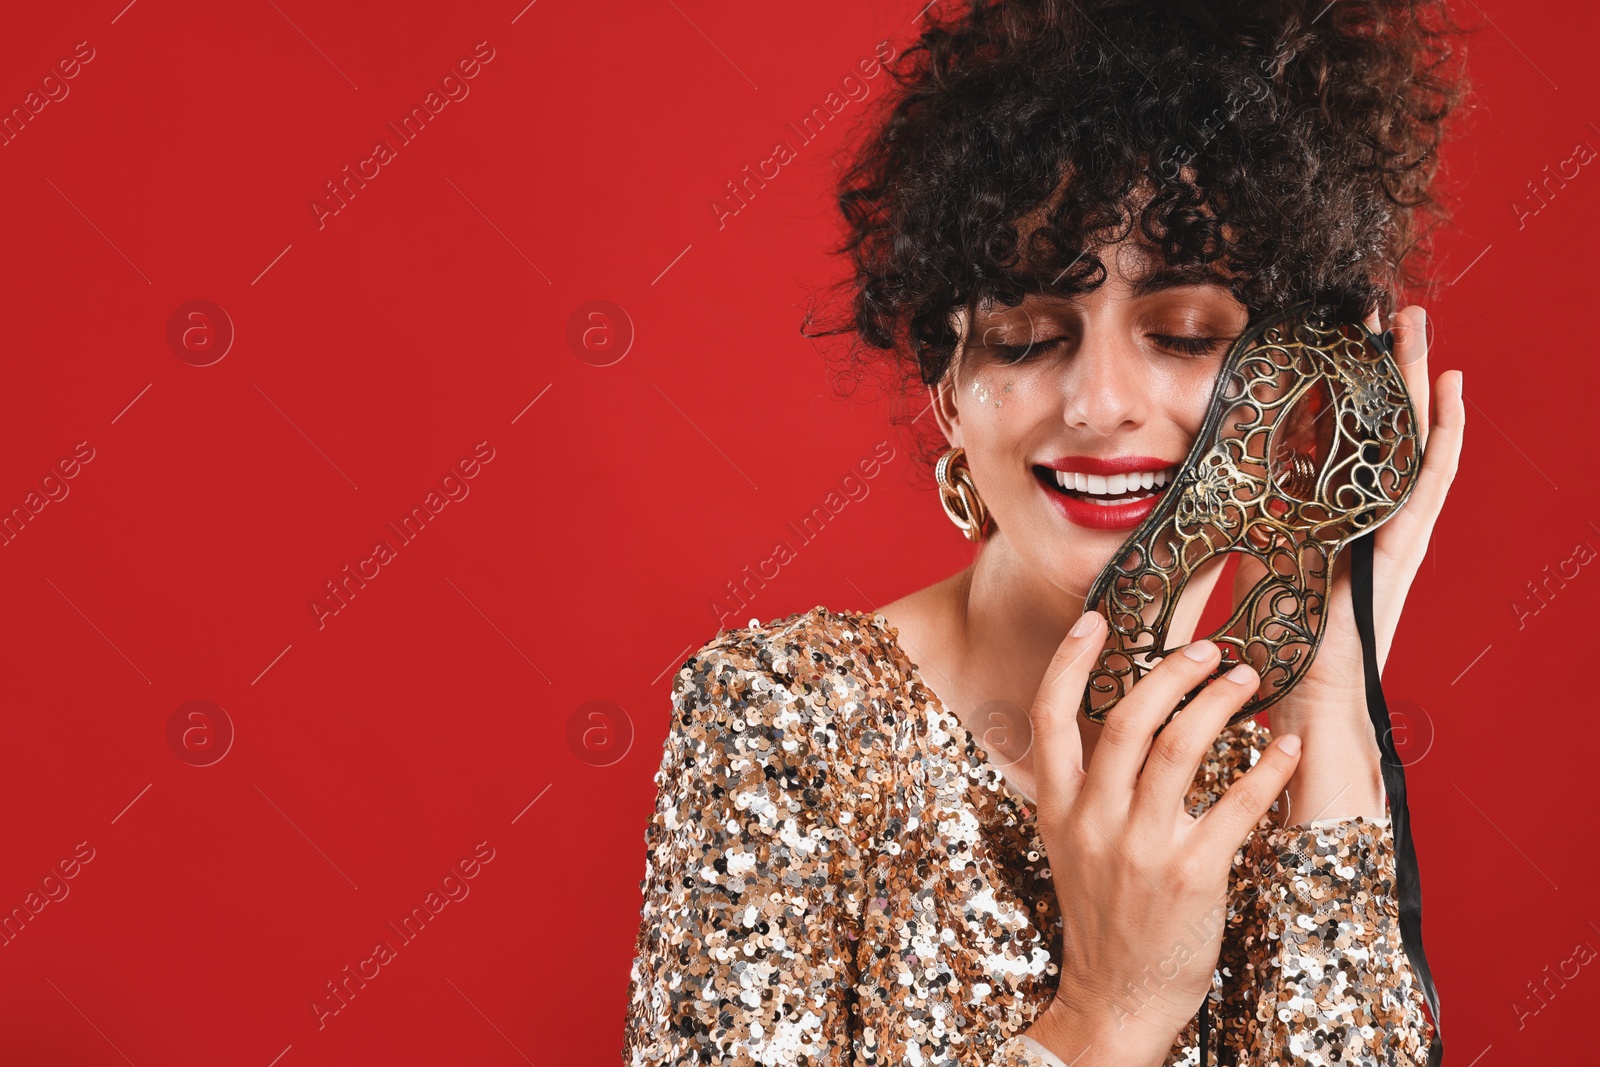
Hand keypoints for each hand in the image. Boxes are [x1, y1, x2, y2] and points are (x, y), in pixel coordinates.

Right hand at [1019, 611, 1302, 1066]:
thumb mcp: (1069, 843)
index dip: (1071, 661)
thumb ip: (1084, 785)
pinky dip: (1267, 768)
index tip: (1097, 620)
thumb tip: (1121, 719)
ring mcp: (1142, 848)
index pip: (1050, 716)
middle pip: (1127, 719)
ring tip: (1247, 680)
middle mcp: (1094, 820)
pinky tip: (1284, 747)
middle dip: (1171, 672)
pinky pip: (1236, 804)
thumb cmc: (1103, 912)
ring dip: (1220, 703)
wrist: (1117, 994)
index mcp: (1057, 807)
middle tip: (1207, 649)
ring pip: (1180, 748)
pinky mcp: (1193, 875)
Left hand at [1229, 305, 1464, 822]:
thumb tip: (1207, 507)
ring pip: (1407, 450)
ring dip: (1414, 389)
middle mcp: (1366, 537)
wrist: (1304, 732)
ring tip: (1422, 330)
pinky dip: (1439, 440)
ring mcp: (1388, 547)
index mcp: (1328, 541)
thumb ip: (1241, 548)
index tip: (1337, 350)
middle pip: (1381, 441)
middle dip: (1386, 378)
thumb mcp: (1249, 586)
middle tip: (1391, 313)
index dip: (1341, 406)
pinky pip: (1422, 489)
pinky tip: (1449, 392)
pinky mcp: (1397, 563)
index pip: (1339, 458)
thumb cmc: (1275, 673)